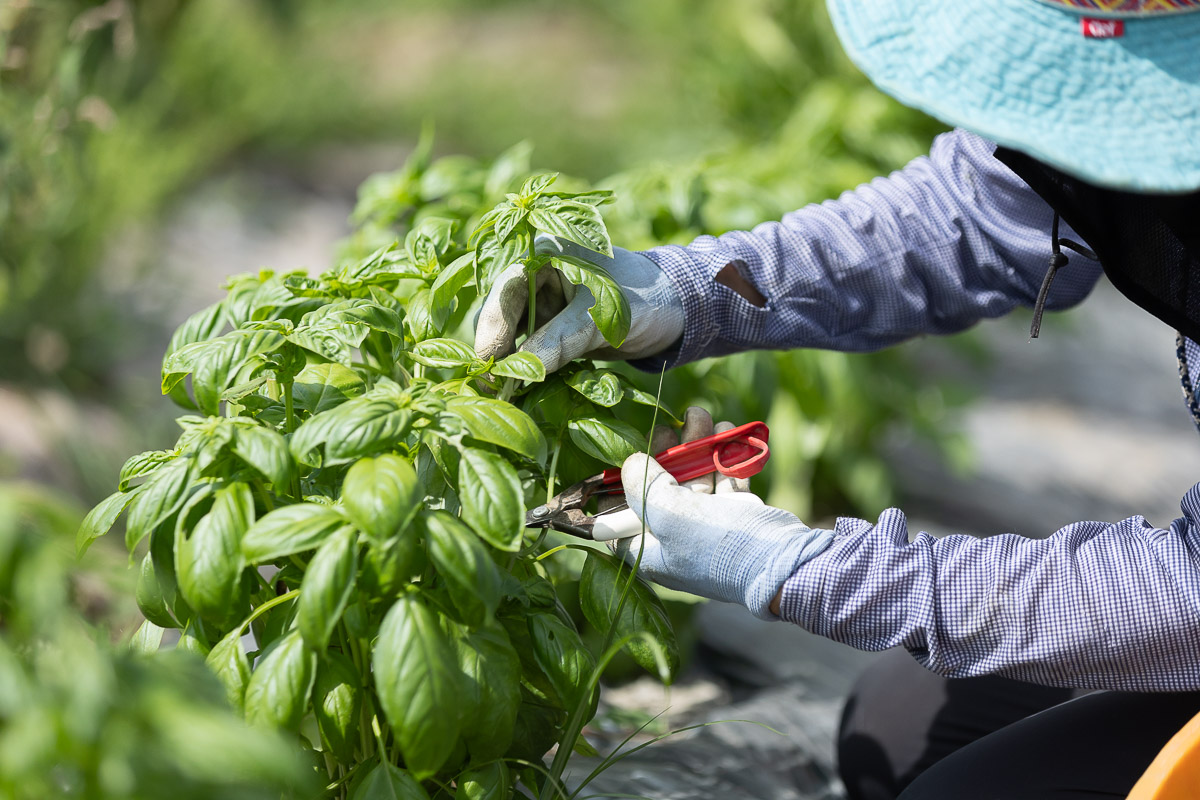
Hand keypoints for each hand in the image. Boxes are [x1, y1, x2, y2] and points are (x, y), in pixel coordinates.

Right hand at [474, 234, 684, 373]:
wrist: (675, 311)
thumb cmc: (644, 298)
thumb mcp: (601, 317)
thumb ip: (559, 340)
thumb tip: (518, 372)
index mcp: (546, 252)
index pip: (506, 286)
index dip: (492, 324)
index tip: (489, 360)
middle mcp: (537, 273)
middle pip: (500, 311)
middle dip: (495, 347)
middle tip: (492, 386)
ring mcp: (543, 302)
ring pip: (510, 333)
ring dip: (506, 361)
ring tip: (502, 392)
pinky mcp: (551, 327)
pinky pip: (528, 348)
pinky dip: (524, 368)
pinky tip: (520, 388)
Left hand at [614, 408, 833, 618]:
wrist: (784, 561)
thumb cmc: (719, 544)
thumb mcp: (670, 515)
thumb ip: (643, 487)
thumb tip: (630, 464)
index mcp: (652, 553)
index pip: (620, 523)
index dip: (615, 491)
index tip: (621, 460)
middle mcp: (676, 542)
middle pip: (660, 491)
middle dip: (665, 453)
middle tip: (671, 425)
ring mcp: (708, 529)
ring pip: (695, 480)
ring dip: (697, 446)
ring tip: (701, 414)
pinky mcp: (735, 516)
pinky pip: (723, 481)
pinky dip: (723, 456)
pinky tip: (725, 430)